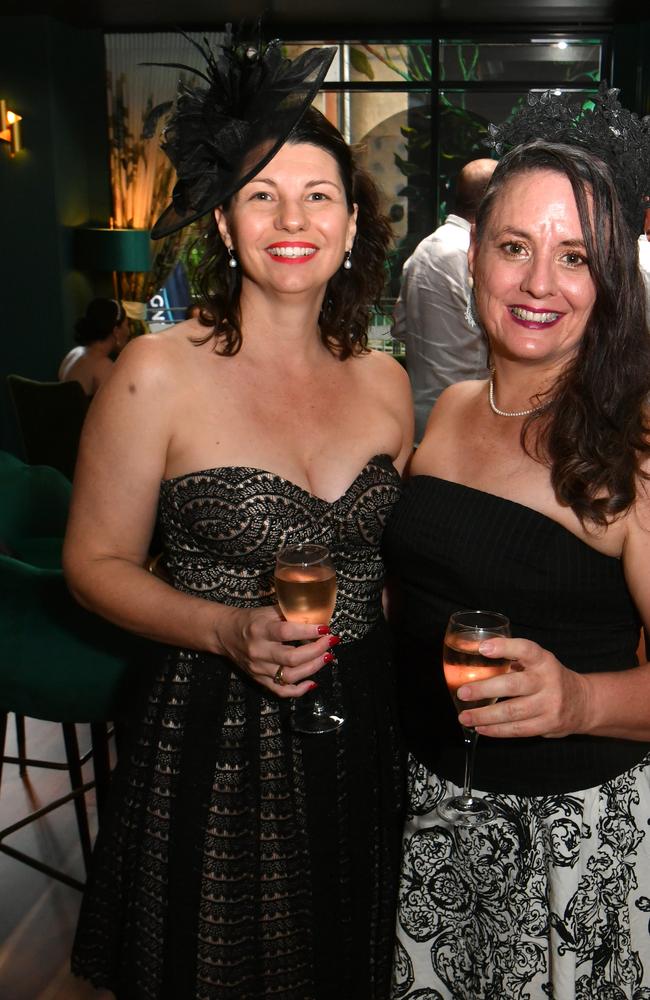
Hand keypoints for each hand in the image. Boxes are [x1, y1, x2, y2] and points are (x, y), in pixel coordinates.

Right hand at [217, 604, 338, 697]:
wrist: (225, 634)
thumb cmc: (251, 620)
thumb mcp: (268, 611)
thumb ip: (290, 616)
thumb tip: (318, 619)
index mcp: (260, 629)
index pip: (287, 632)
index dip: (308, 631)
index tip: (325, 629)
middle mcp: (259, 651)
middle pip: (292, 658)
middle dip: (316, 651)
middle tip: (330, 642)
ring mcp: (258, 669)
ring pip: (290, 676)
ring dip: (313, 668)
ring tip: (326, 657)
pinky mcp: (259, 680)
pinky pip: (281, 691)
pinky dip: (299, 690)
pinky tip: (313, 682)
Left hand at [456, 637, 589, 738]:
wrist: (583, 703)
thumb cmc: (549, 678)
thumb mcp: (538, 663)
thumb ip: (513, 660)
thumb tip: (473, 657)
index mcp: (543, 660)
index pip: (525, 649)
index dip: (505, 647)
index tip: (483, 648)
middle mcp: (548, 681)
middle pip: (513, 685)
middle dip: (484, 689)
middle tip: (463, 692)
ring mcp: (550, 705)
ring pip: (512, 712)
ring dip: (485, 715)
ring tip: (465, 716)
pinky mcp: (548, 725)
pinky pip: (518, 729)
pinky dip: (496, 730)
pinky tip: (480, 728)